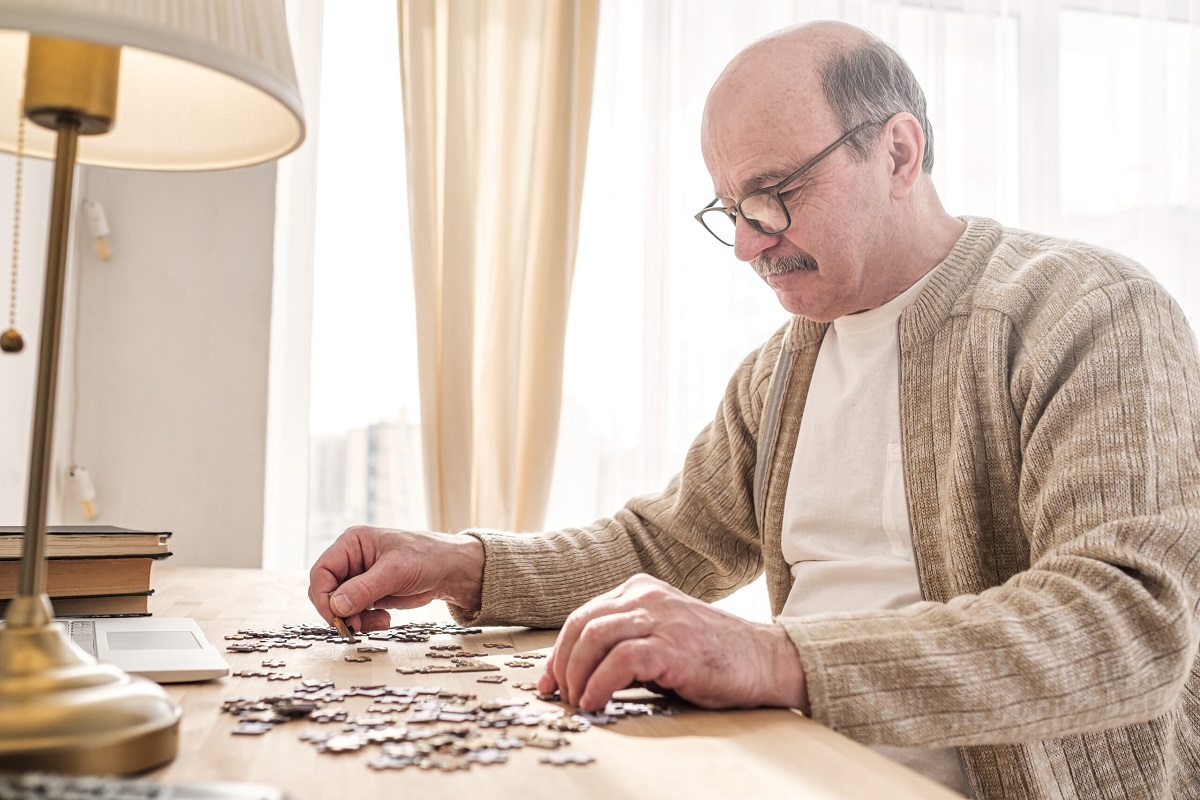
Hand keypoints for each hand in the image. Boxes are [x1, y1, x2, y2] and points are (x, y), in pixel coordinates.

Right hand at [307, 525, 483, 632]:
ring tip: (378, 623)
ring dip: (354, 619)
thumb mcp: (395, 571)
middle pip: (326, 591)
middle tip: (354, 626)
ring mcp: (359, 578)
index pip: (322, 571)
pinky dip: (365, 622)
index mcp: (352, 543)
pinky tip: (384, 620)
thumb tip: (336, 606)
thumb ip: (364, 589)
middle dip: (339, 611)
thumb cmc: (426, 557)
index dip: (323, 596)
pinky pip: (354, 613)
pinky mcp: (369, 594)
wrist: (450, 570)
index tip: (335, 616)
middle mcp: (351, 560)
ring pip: (339, 606)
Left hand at [538, 574, 808, 712]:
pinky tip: (597, 701)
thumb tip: (581, 672)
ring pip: (593, 638)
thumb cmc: (713, 654)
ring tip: (579, 701)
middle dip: (562, 664)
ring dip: (577, 676)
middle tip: (559, 694)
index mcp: (640, 589)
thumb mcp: (663, 632)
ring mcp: (660, 618)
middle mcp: (646, 596)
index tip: (550, 680)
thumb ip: (627, 639)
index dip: (560, 651)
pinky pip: (619, 661)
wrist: (765, 659)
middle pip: (581, 625)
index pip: (583, 616)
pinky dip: (599, 684)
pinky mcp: (672, 646)